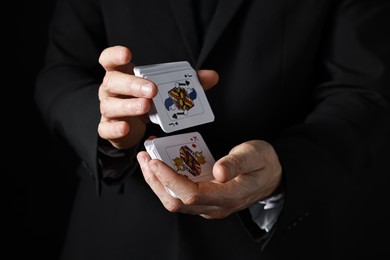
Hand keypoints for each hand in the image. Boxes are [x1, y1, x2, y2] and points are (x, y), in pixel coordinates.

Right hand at [97, 45, 218, 148]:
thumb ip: (186, 82)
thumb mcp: (163, 90)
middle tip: (152, 90)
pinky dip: (116, 129)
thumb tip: (212, 76)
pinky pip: (106, 128)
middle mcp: (110, 90)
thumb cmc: (146, 101)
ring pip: (111, 106)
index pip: (109, 60)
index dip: (115, 55)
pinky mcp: (107, 128)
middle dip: (132, 84)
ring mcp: (107, 109)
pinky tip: (127, 128)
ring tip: (146, 106)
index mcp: (122, 74)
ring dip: (129, 106)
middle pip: (113, 81)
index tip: (128, 54)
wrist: (130, 127)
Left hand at [137, 140, 282, 218]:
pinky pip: (180, 195)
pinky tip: (161, 165)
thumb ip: (238, 163)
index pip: (191, 194)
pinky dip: (166, 181)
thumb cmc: (264, 163)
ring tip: (147, 159)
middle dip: (155, 181)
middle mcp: (215, 206)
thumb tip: (219, 172)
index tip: (155, 161)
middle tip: (144, 157)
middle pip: (176, 202)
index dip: (169, 179)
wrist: (272, 176)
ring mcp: (209, 206)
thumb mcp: (255, 155)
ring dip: (157, 182)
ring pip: (175, 201)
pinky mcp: (205, 200)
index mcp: (229, 196)